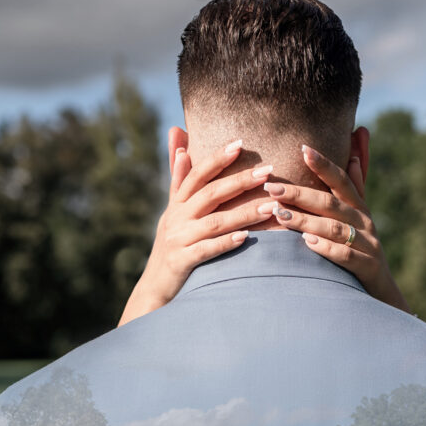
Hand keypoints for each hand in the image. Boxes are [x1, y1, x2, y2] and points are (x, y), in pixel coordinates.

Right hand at [118, 140, 273, 324]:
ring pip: (215, 222)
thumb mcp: (173, 210)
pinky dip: (225, 243)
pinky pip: (207, 250)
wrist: (155, 288)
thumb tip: (179, 138)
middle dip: (240, 181)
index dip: (216, 158)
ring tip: (270, 206)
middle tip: (268, 172)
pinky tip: (246, 238)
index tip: (240, 143)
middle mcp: (177, 218)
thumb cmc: (173, 246)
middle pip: (210, 194)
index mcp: (177, 204)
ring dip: (243, 213)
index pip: (197, 175)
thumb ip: (179, 176)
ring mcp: (179, 240)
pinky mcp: (182, 262)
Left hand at [262, 143, 410, 312]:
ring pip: (334, 228)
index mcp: (359, 208)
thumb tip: (354, 155)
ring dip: (306, 220)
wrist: (382, 291)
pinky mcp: (368, 267)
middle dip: (299, 194)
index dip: (324, 164)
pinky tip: (306, 242)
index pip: (341, 181)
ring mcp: (369, 244)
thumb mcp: (359, 219)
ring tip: (279, 215)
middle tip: (271, 188)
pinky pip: (346, 255)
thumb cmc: (362, 251)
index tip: (302, 149)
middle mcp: (364, 222)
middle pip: (330, 203)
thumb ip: (355, 188)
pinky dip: (326, 248)